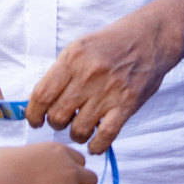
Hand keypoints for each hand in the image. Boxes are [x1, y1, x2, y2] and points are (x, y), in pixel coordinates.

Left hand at [27, 5, 183, 154]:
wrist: (149, 38)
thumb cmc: (110, 44)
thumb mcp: (79, 48)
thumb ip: (60, 74)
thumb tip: (37, 102)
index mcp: (73, 58)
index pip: (42, 94)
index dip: (33, 113)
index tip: (35, 120)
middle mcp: (89, 74)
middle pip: (58, 115)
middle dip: (55, 124)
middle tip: (61, 121)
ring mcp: (109, 90)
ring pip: (79, 129)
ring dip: (75, 135)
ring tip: (79, 129)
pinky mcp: (127, 104)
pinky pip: (106, 135)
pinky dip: (96, 145)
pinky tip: (94, 144)